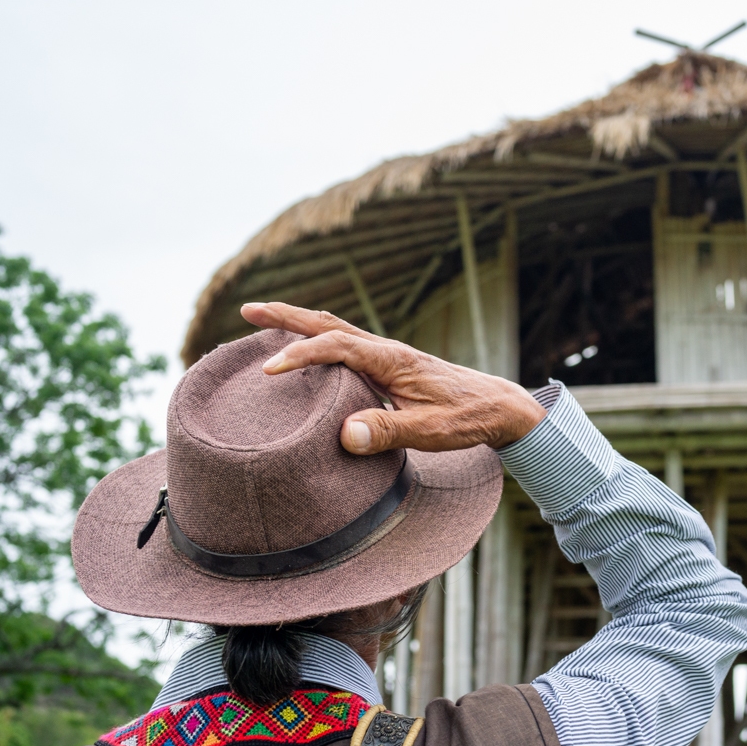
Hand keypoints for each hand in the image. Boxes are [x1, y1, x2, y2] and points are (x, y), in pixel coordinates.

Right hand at [240, 303, 547, 454]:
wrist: (499, 405)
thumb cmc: (467, 418)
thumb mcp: (430, 432)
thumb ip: (390, 432)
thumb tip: (346, 435)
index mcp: (391, 360)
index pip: (336, 347)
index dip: (300, 355)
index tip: (268, 369)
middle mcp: (386, 350)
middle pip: (328, 324)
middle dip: (286, 316)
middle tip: (247, 310)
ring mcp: (388, 356)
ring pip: (336, 330)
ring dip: (300, 324)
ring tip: (264, 321)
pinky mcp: (391, 366)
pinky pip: (346, 345)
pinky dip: (319, 339)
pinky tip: (309, 352)